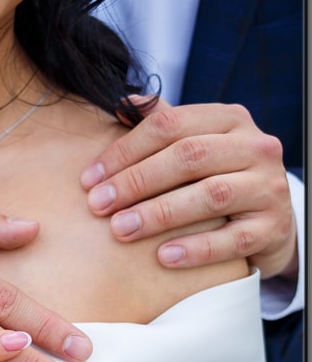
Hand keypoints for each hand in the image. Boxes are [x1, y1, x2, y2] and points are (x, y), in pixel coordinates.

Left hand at [80, 98, 297, 279]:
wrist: (270, 225)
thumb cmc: (218, 180)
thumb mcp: (197, 147)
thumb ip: (164, 125)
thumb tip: (121, 104)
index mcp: (230, 120)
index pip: (170, 125)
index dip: (125, 151)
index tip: (89, 179)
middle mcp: (255, 147)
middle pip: (189, 156)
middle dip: (136, 181)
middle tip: (97, 206)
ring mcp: (268, 187)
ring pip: (210, 195)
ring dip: (159, 214)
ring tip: (121, 230)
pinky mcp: (273, 228)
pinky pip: (232, 240)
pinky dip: (196, 248)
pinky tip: (163, 257)